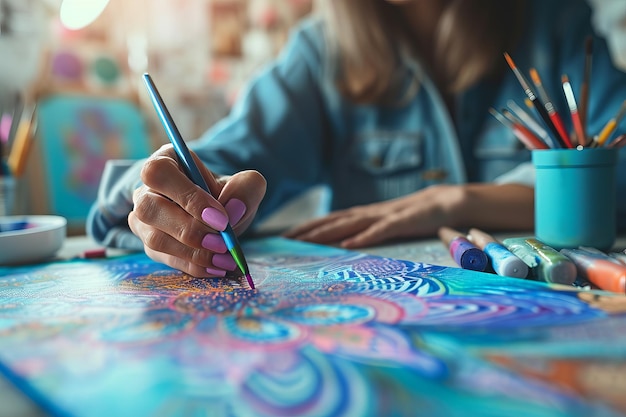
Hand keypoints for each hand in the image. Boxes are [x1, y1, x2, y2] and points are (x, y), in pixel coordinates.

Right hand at [128, 144, 265, 276]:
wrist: (221, 215)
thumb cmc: (226, 194)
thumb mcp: (244, 185)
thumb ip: (245, 189)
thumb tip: (234, 209)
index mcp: (165, 162)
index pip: (160, 174)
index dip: (188, 197)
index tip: (221, 219)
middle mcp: (146, 190)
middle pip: (149, 209)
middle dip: (189, 230)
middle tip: (222, 243)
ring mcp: (143, 220)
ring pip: (154, 239)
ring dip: (193, 253)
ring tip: (225, 258)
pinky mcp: (150, 245)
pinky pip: (166, 259)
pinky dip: (194, 266)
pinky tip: (217, 267)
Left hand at [283, 183, 533, 247]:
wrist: (449, 201)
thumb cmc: (417, 216)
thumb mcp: (389, 226)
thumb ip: (371, 233)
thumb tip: (350, 246)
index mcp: (367, 215)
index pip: (333, 220)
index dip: (309, 227)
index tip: (286, 236)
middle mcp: (371, 213)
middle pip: (335, 221)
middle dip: (309, 229)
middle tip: (284, 238)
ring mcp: (386, 216)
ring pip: (351, 223)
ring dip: (327, 232)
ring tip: (305, 240)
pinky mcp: (403, 221)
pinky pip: (381, 230)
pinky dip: (365, 237)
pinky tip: (349, 244)